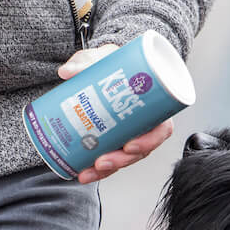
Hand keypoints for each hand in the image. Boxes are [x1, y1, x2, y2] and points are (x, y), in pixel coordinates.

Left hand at [57, 44, 174, 184]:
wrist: (105, 67)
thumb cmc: (116, 62)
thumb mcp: (105, 57)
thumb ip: (86, 61)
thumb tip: (67, 72)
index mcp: (154, 105)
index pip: (161, 129)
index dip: (149, 141)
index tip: (130, 146)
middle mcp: (145, 123)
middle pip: (141, 150)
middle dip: (121, 161)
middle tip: (102, 162)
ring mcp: (129, 134)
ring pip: (124, 159)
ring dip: (107, 170)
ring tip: (88, 172)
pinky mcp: (114, 140)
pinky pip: (110, 158)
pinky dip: (97, 169)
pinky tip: (83, 172)